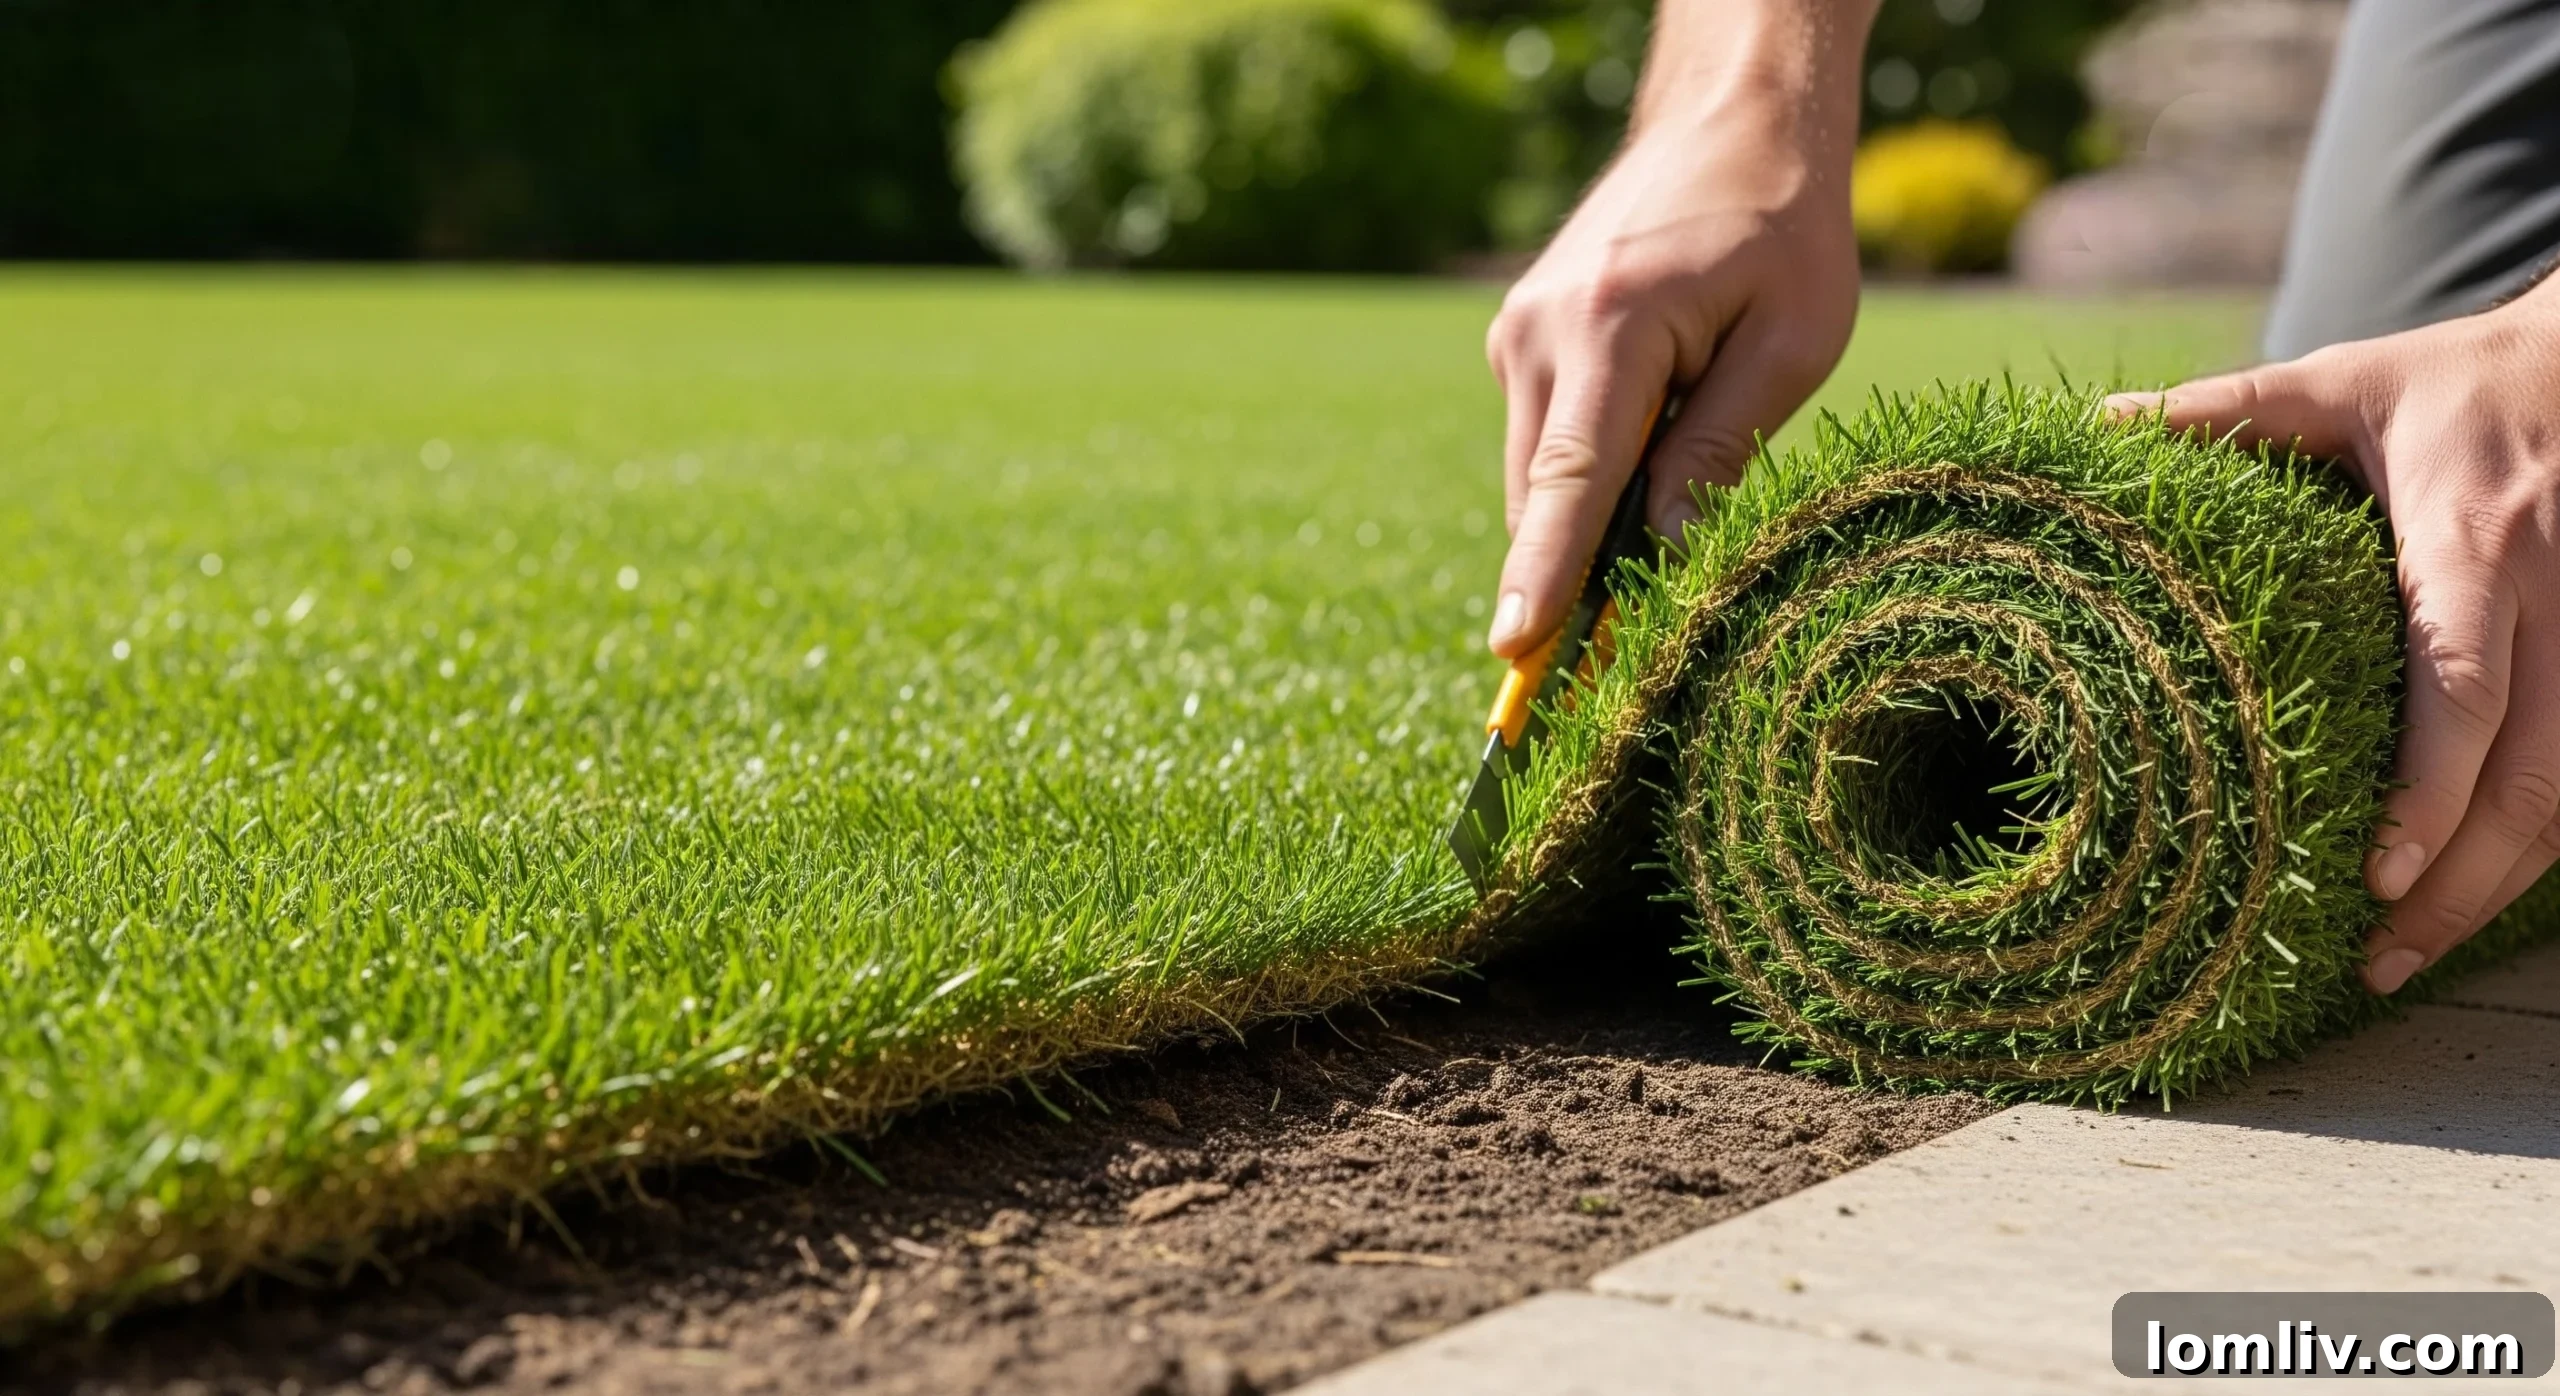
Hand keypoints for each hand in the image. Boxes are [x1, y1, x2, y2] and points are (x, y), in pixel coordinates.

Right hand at [1482, 0, 1872, 658]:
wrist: (1731, 116)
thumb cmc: (1783, 222)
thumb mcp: (1791, 341)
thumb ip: (1721, 448)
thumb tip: (1662, 553)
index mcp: (1612, 329)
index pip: (1570, 482)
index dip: (1543, 577)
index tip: (1510, 652)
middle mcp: (1540, 332)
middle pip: (1543, 497)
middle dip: (1572, 574)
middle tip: (1619, 649)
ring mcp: (1518, 331)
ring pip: (1538, 475)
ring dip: (1587, 516)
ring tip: (1666, 498)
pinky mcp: (1520, 335)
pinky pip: (1544, 437)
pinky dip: (1584, 472)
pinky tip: (1651, 444)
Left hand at [2107, 283, 2559, 992]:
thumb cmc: (2453, 383)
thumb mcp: (2343, 381)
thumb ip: (2229, 410)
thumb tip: (2106, 422)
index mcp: (2471, 538)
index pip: (2462, 685)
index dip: (2429, 788)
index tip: (2375, 867)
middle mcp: (2554, 596)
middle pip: (2532, 773)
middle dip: (2461, 878)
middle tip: (2379, 950)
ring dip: (2500, 888)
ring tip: (2407, 951)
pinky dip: (2538, 850)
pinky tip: (2472, 899)